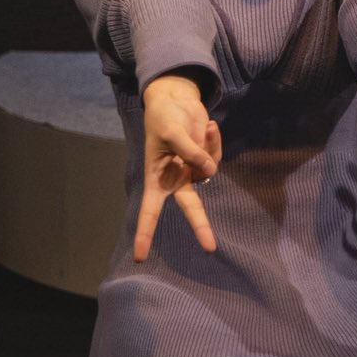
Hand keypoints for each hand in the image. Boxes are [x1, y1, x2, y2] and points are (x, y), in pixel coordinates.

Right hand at [135, 74, 222, 261]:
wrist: (176, 102)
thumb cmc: (164, 119)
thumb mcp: (172, 134)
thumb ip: (191, 154)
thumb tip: (211, 172)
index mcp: (157, 179)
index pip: (150, 211)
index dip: (145, 233)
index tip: (140, 255)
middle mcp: (176, 179)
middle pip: (191, 207)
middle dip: (201, 226)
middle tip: (210, 248)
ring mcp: (193, 169)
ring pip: (210, 170)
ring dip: (209, 146)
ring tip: (203, 126)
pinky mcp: (206, 158)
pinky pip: (216, 155)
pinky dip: (214, 140)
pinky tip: (209, 125)